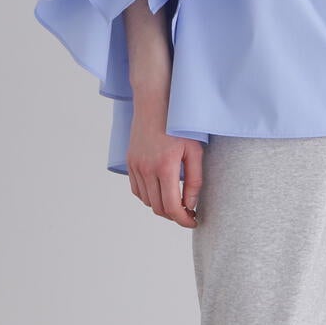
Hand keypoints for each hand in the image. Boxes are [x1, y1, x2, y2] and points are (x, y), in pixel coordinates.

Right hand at [127, 110, 202, 226]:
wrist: (154, 103)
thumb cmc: (179, 125)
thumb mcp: (195, 151)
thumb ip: (195, 181)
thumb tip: (191, 204)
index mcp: (165, 167)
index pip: (172, 206)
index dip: (183, 219)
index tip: (193, 221)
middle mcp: (146, 169)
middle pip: (158, 208)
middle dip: (174, 215)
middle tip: (188, 212)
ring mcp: (135, 167)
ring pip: (147, 201)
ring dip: (161, 207)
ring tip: (176, 201)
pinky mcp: (130, 163)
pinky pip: (137, 190)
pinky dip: (149, 196)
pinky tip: (161, 191)